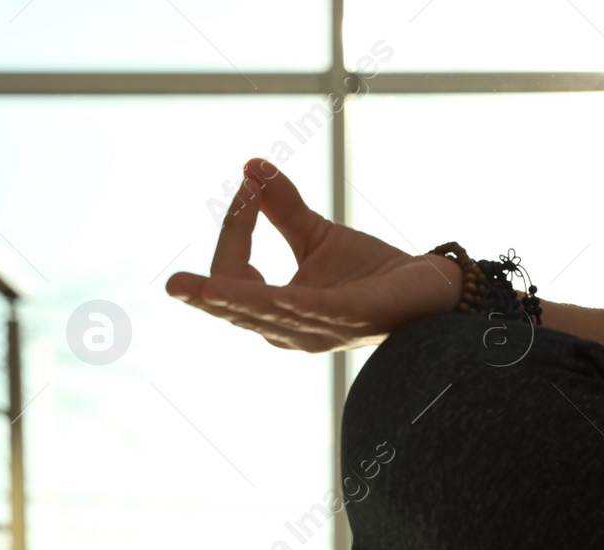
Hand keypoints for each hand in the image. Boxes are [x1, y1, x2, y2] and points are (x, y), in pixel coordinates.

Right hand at [165, 158, 463, 350]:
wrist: (429, 288)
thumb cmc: (371, 272)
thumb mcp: (317, 235)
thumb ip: (281, 207)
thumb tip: (249, 166)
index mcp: (276, 313)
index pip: (233, 275)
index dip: (234, 230)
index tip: (248, 188)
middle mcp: (289, 330)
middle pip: (235, 307)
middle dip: (203, 297)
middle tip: (174, 285)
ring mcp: (318, 329)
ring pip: (263, 313)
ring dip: (231, 302)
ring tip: (199, 293)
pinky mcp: (350, 317)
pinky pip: (306, 309)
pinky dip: (283, 302)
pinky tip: (266, 293)